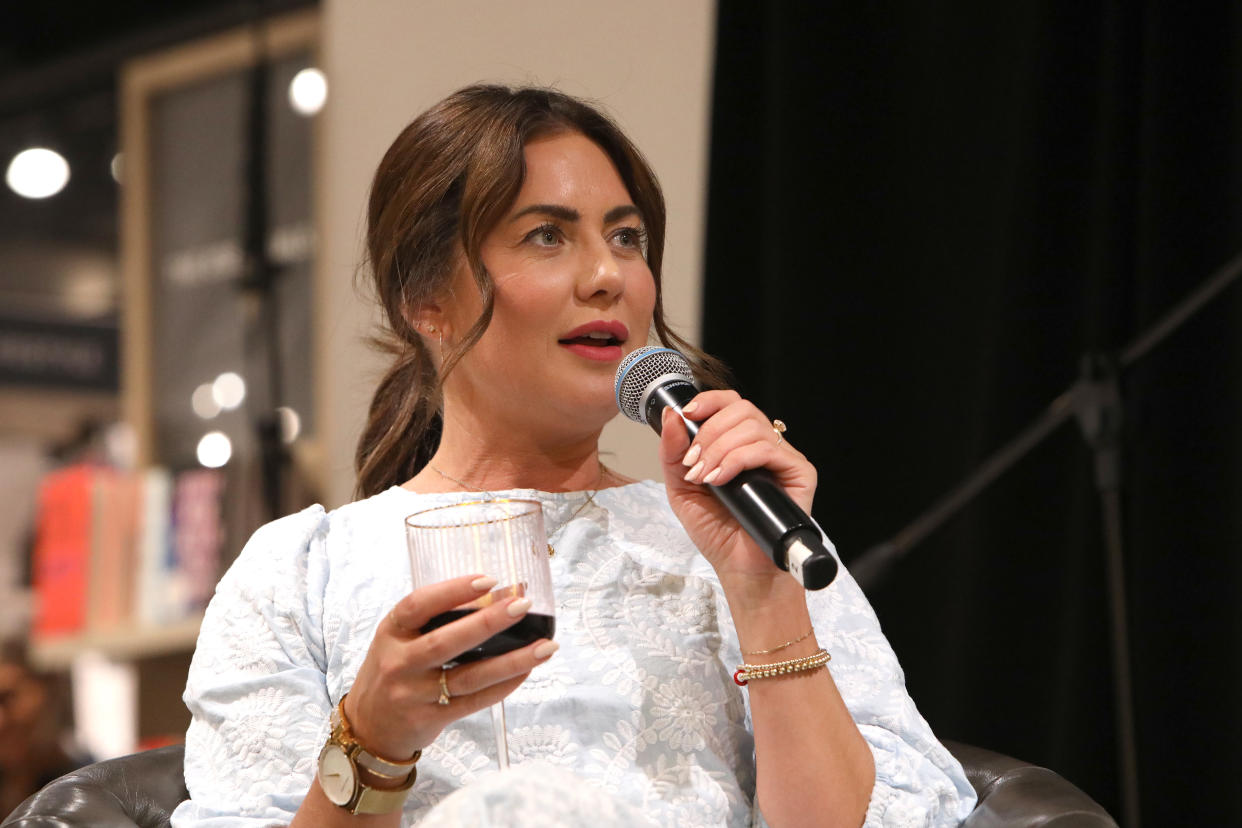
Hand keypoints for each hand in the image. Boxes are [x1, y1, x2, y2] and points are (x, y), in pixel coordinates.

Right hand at [344, 575, 556, 759]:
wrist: (369, 728)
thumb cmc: (393, 670)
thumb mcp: (399, 638)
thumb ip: (435, 620)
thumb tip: (498, 595)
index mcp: (391, 631)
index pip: (418, 605)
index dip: (453, 590)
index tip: (489, 580)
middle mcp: (400, 663)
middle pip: (446, 641)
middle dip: (488, 622)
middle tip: (523, 606)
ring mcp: (414, 694)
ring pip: (470, 676)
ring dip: (512, 660)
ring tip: (545, 646)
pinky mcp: (431, 719)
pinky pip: (475, 702)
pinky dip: (504, 686)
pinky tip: (527, 670)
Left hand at [658, 390, 817, 584]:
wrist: (740, 570)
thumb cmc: (718, 533)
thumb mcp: (682, 489)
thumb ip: (673, 453)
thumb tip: (671, 417)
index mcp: (740, 445)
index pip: (731, 404)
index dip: (709, 402)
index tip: (686, 415)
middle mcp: (764, 447)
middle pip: (741, 409)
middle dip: (709, 432)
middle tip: (693, 464)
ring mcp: (783, 459)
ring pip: (753, 426)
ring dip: (719, 448)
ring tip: (705, 477)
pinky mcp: (800, 472)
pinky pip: (768, 449)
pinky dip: (737, 459)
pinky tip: (721, 480)